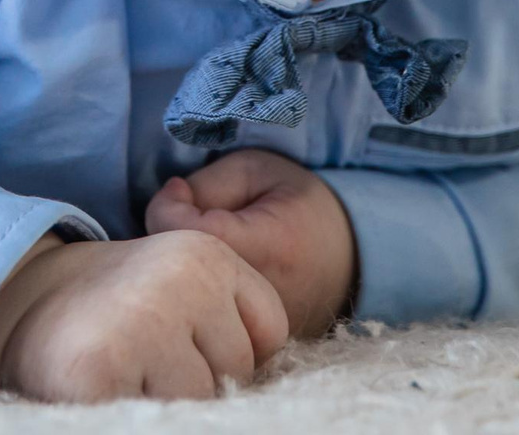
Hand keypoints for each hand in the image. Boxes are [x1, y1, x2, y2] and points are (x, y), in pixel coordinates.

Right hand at [0, 231, 289, 402]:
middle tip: (141, 356)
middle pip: (235, 373)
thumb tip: (261, 388)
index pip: (268, 334)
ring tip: (122, 372)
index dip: (224, 351)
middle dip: (194, 379)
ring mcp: (143, 324)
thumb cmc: (113, 309)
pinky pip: (153, 419)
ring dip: (162, 401)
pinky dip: (127, 410)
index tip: (179, 340)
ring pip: (199, 403)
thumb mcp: (180, 288)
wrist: (15, 303)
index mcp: (205, 252)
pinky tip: (103, 388)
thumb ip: (226, 320)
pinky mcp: (101, 370)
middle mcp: (181, 279)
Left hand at [144, 149, 357, 339]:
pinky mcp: (251, 347)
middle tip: (181, 215)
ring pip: (188, 305)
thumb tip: (168, 203)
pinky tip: (200, 271)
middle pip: (183, 277)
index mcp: (269, 247)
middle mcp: (263, 299)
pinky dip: (190, 295)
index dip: (169, 210)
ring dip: (175, 271)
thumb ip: (207, 185)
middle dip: (167, 242)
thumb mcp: (257, 171)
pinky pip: (203, 322)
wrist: (351, 255)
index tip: (177, 191)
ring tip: (191, 241)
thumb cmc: (298, 205)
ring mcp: (257, 330)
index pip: (192, 237)